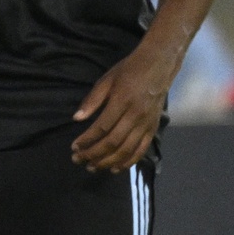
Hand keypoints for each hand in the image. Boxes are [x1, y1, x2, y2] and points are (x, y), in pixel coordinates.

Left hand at [71, 44, 173, 172]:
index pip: (101, 127)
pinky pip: (141, 150)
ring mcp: (146, 124)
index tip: (74, 147)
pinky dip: (128, 162)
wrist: (158, 66)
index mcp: (122, 101)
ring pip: (126, 150)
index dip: (87, 140)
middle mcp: (135, 116)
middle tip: (78, 160)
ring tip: (92, 167)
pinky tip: (115, 168)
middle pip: (113, 142)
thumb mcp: (107, 80)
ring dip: (108, 161)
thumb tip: (76, 119)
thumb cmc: (129, 71)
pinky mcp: (153, 129)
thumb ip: (92, 100)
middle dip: (93, 154)